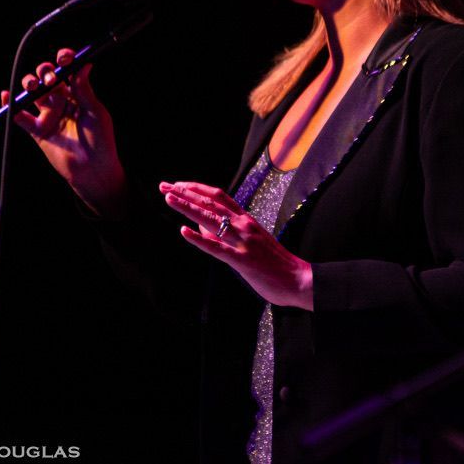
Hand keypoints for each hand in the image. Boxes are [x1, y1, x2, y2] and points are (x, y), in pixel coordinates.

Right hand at [2, 48, 126, 217]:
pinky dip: (11, 105)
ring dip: (29, 84)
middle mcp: (62, 102)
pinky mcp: (37, 130)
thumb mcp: (95, 112)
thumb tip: (84, 64)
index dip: (64, 60)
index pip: (68, 71)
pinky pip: (20, 116)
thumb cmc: (100, 141)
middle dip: (45, 72)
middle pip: (48, 78)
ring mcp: (49, 115)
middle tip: (50, 79)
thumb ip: (84, 89)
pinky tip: (6, 95)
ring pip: (33, 93)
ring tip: (32, 86)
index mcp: (79, 94)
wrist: (91, 170)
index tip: (63, 56)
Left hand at [159, 181, 313, 309]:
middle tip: (164, 186)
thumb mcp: (253, 240)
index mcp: (247, 218)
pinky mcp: (242, 260)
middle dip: (185, 193)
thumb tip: (203, 226)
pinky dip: (199, 239)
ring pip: (211, 219)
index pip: (218, 195)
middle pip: (210, 202)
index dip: (196, 188)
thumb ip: (230, 232)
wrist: (299, 279)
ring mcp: (243, 241)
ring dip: (187, 207)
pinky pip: (217, 248)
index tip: (178, 184)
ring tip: (169, 199)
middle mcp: (244, 224)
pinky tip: (184, 232)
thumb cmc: (275, 262)